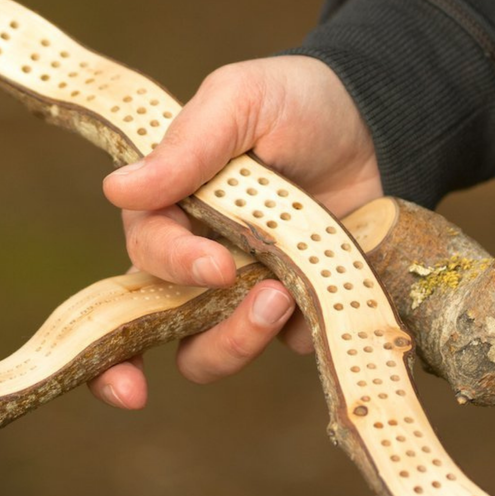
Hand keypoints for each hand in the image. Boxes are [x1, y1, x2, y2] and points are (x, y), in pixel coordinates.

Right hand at [87, 56, 380, 408]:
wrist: (378, 121)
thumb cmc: (295, 101)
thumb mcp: (240, 102)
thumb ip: (185, 147)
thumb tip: (116, 190)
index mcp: (169, 203)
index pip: (147, 249)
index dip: (172, 266)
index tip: (218, 266)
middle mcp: (193, 253)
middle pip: (153, 320)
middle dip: (132, 360)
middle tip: (139, 394)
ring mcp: (242, 288)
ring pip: (205, 351)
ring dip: (233, 342)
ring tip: (283, 299)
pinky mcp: (293, 307)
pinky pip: (281, 345)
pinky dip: (297, 332)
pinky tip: (327, 290)